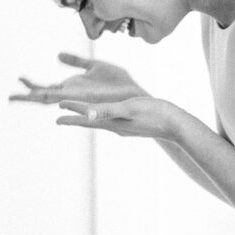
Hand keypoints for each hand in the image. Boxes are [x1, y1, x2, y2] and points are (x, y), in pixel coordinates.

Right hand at [10, 52, 144, 105]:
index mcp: (72, 88)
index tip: (18, 78)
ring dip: (41, 99)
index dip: (32, 84)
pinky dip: (66, 102)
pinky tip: (57, 101)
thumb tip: (57, 54)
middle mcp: (74, 96)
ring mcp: (82, 101)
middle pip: (45, 97)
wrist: (136, 95)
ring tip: (27, 99)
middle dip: (28, 96)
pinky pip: (76, 103)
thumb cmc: (119, 84)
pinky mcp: (95, 104)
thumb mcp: (95, 66)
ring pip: (57, 101)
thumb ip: (76, 61)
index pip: (47, 88)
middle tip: (10, 96)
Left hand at [53, 97, 187, 142]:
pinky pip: (112, 121)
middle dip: (75, 119)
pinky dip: (103, 117)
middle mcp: (115, 127)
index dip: (72, 111)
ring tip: (80, 118)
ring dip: (88, 119)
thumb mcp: (129, 108)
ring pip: (101, 122)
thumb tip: (88, 113)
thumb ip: (108, 110)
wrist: (176, 126)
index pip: (87, 117)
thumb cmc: (155, 114)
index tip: (57, 107)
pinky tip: (107, 118)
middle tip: (59, 120)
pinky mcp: (133, 126)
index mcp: (112, 122)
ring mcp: (124, 128)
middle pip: (90, 122)